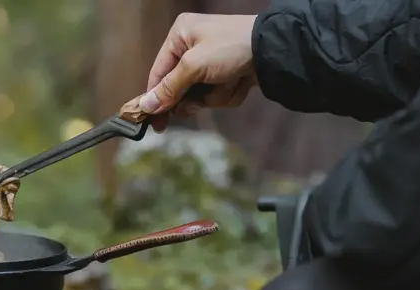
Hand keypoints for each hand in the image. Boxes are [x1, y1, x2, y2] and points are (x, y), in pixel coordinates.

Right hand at [119, 14, 257, 131]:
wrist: (274, 49)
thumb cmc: (230, 48)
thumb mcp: (194, 66)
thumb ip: (169, 88)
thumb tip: (145, 107)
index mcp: (180, 35)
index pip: (158, 73)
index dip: (154, 98)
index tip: (153, 123)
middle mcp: (192, 46)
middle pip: (179, 88)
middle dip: (194, 97)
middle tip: (194, 108)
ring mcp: (211, 61)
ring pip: (201, 95)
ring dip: (216, 95)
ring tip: (231, 81)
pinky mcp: (227, 72)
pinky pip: (218, 94)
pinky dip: (229, 92)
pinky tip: (241, 81)